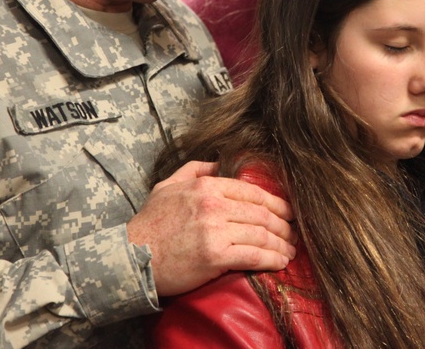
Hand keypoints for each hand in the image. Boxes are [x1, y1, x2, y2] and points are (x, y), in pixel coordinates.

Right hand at [127, 160, 296, 296]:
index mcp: (206, 186)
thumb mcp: (167, 186)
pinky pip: (253, 255)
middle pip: (261, 213)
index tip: (288, 212)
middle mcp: (213, 204)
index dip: (275, 203)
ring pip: (261, 234)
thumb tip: (219, 162)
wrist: (130, 259)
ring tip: (291, 251)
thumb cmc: (149, 225)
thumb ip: (195, 170)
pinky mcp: (215, 255)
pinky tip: (281, 262)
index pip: (251, 191)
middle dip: (284, 225)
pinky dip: (272, 259)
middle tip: (294, 234)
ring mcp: (215, 229)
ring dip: (282, 244)